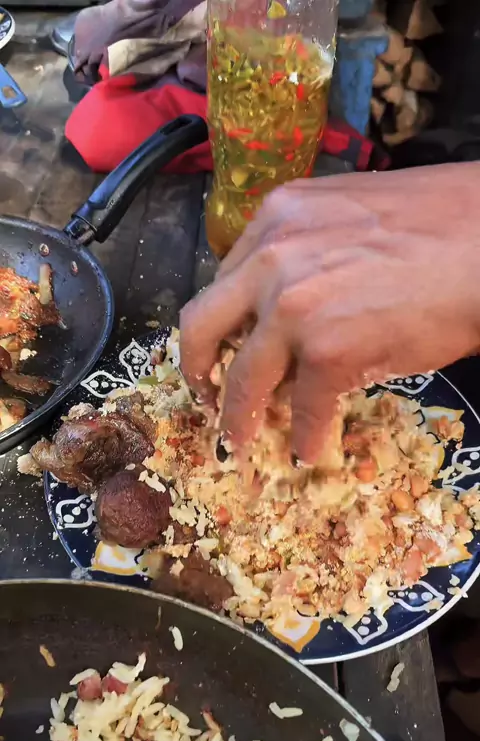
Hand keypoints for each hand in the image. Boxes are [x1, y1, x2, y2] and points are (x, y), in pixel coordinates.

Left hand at [180, 163, 479, 462]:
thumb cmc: (441, 226)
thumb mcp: (350, 214)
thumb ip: (307, 248)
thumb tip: (290, 299)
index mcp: (276, 218)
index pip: (225, 280)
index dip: (223, 322)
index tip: (224, 346)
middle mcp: (272, 259)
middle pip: (201, 326)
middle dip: (196, 369)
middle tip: (206, 395)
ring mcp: (295, 307)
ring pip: (243, 378)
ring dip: (238, 418)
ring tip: (240, 442)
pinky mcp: (329, 352)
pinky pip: (303, 409)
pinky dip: (305, 435)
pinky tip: (309, 448)